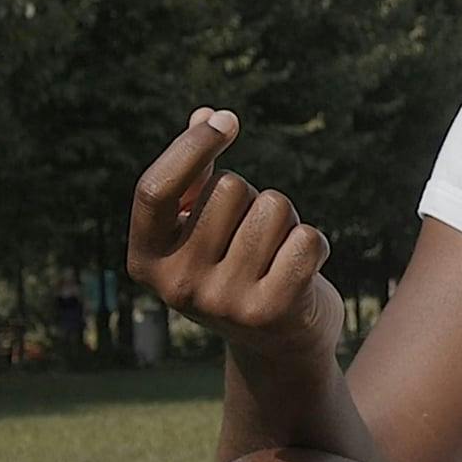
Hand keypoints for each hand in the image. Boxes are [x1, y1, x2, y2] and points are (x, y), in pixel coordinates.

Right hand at [128, 107, 340, 362]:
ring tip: (275, 255)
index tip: (226, 120)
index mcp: (146, 259)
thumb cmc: (236, 267)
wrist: (277, 346)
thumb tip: (205, 115)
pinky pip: (307, 238)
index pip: (155, 189)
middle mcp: (177, 286)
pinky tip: (302, 270)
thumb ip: (198, 173)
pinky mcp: (271, 312)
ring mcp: (222, 303)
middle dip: (251, 197)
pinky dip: (314, 243)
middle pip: (229, 188)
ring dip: (285, 220)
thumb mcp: (205, 226)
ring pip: (273, 206)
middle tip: (253, 237)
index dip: (190, 146)